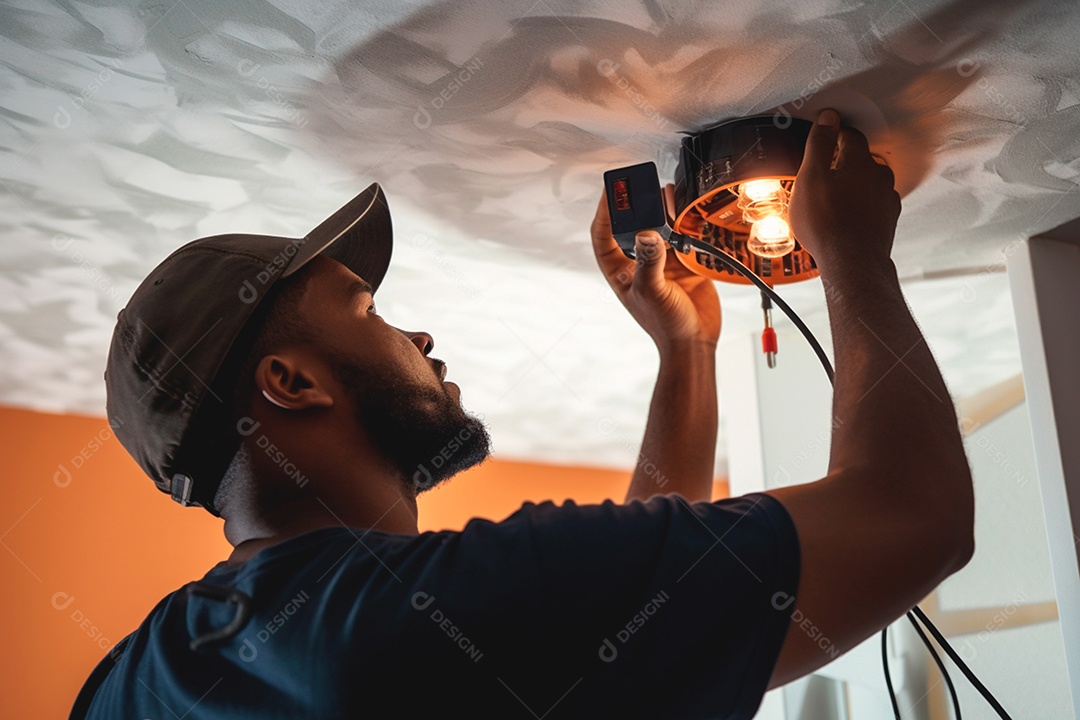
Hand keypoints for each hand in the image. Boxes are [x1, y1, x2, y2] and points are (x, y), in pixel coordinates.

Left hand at [591, 188, 719, 351]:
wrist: (695, 341)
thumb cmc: (665, 325)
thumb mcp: (651, 291)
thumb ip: (648, 261)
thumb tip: (646, 233)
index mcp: (620, 270)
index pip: (603, 235)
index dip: (604, 212)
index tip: (610, 192)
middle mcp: (638, 262)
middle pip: (631, 225)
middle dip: (636, 206)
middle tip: (641, 187)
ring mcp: (662, 261)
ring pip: (659, 226)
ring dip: (663, 210)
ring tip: (666, 194)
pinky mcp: (684, 261)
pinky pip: (683, 235)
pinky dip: (686, 222)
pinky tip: (688, 212)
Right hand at [788, 108, 900, 273]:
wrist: (851, 263)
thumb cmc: (828, 224)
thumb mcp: (811, 178)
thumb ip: (820, 144)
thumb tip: (828, 118)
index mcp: (860, 162)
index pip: (850, 135)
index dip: (835, 133)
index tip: (826, 134)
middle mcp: (879, 177)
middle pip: (861, 160)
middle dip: (844, 162)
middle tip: (825, 171)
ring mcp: (886, 200)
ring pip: (869, 183)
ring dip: (854, 185)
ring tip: (834, 198)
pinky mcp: (887, 221)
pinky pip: (873, 205)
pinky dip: (861, 206)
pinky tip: (846, 217)